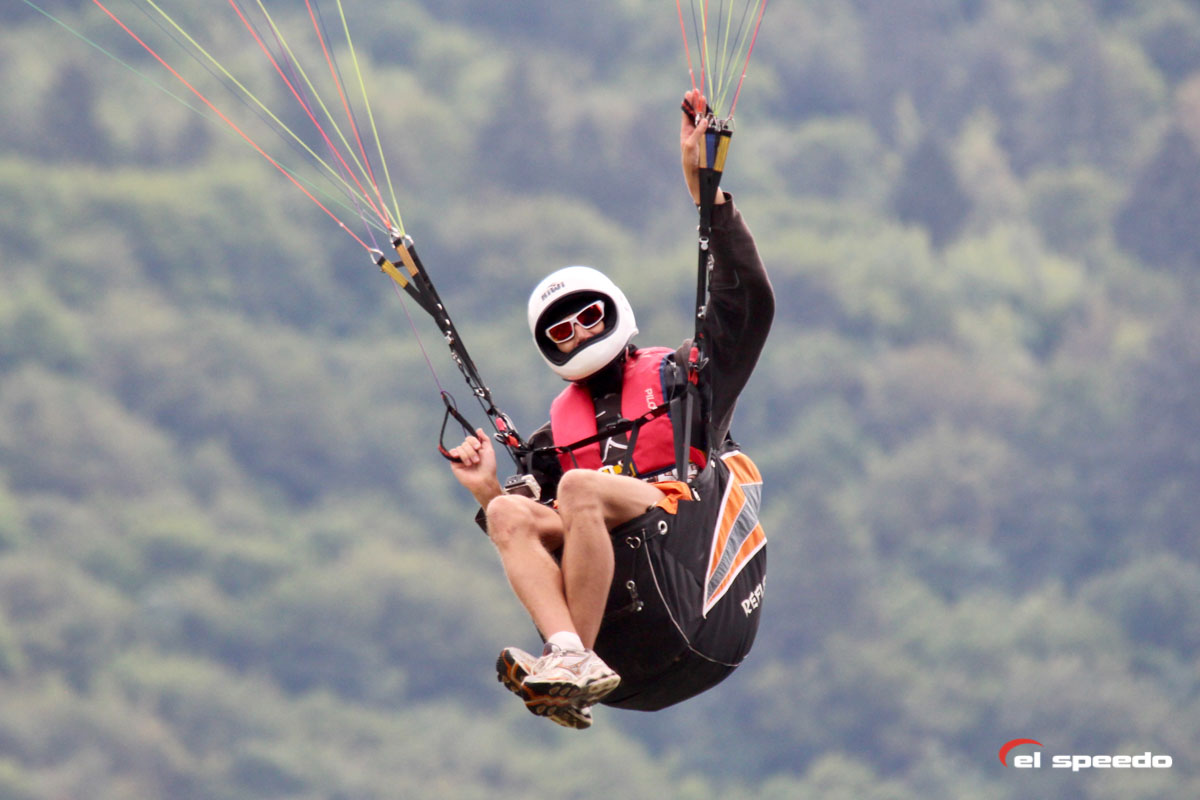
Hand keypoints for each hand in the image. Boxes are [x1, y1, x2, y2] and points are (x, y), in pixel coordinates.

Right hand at [448, 428, 501, 506]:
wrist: (484, 480)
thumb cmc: (488, 467)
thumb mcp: (489, 450)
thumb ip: (484, 439)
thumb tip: (479, 430)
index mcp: (475, 449)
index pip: (470, 438)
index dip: (473, 441)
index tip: (478, 447)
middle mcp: (468, 452)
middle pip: (465, 443)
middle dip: (472, 451)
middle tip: (477, 460)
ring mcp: (461, 458)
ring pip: (460, 448)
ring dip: (467, 455)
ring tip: (472, 464)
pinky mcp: (455, 463)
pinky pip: (452, 452)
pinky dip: (456, 453)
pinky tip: (460, 458)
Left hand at [680, 89, 726, 206]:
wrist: (697, 175)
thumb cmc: (690, 161)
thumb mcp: (690, 146)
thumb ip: (697, 132)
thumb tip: (704, 119)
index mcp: (685, 132)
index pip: (686, 114)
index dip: (687, 103)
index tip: (689, 93)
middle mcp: (693, 132)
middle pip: (694, 113)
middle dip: (695, 102)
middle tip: (697, 90)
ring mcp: (702, 135)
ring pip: (703, 118)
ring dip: (703, 108)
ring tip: (702, 97)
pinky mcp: (709, 139)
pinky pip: (710, 127)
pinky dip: (711, 118)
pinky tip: (711, 111)